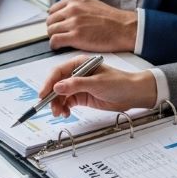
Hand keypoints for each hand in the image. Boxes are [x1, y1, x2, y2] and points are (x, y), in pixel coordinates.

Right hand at [38, 55, 157, 115]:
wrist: (133, 94)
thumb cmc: (120, 83)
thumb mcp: (97, 83)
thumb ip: (76, 85)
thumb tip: (58, 87)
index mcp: (79, 64)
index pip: (58, 72)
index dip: (48, 83)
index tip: (43, 95)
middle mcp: (77, 74)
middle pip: (56, 85)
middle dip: (51, 97)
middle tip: (50, 107)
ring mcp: (79, 86)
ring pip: (60, 95)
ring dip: (57, 104)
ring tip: (60, 113)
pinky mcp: (82, 96)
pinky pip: (67, 102)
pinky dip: (64, 108)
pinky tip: (65, 113)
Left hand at [47, 0, 136, 51]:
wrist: (125, 28)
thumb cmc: (113, 20)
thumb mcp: (91, 5)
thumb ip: (77, 8)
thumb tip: (65, 17)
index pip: (53, 10)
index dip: (55, 20)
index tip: (58, 26)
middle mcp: (72, 8)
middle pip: (50, 21)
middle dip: (53, 29)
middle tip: (59, 36)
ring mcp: (73, 22)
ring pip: (51, 31)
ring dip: (54, 38)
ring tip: (62, 42)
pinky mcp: (75, 36)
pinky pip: (55, 41)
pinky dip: (55, 45)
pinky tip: (60, 47)